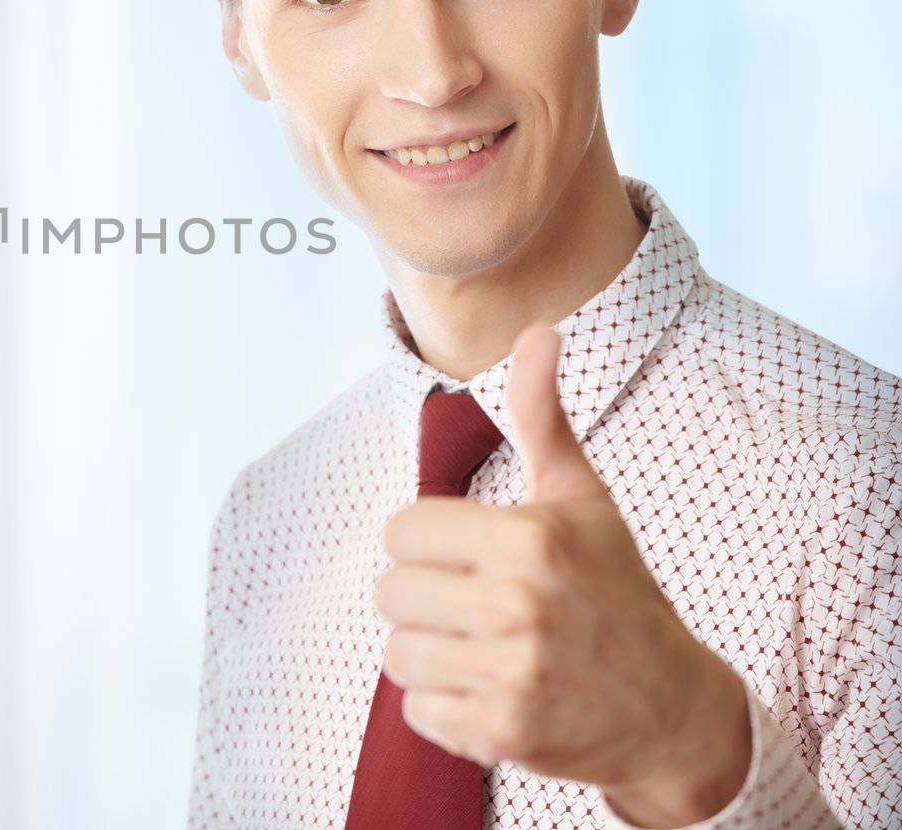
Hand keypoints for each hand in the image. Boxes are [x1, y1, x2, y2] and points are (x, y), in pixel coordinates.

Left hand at [371, 324, 751, 826]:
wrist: (673, 708)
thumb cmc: (618, 592)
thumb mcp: (583, 498)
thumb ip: (542, 417)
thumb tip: (537, 331)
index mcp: (530, 538)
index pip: (401, 532)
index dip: (427, 545)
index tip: (466, 557)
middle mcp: (520, 604)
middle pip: (391, 593)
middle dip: (423, 599)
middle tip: (472, 606)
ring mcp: (512, 674)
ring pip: (397, 654)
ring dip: (428, 654)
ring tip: (477, 648)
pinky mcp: (504, 733)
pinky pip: (418, 712)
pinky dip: (442, 707)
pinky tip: (487, 691)